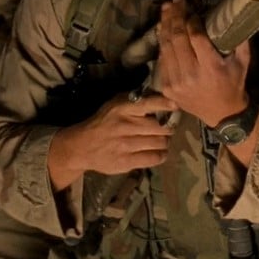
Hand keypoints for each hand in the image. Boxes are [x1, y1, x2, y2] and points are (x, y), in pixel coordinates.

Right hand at [47, 94, 177, 190]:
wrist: (82, 146)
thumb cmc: (103, 122)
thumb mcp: (114, 105)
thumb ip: (135, 100)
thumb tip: (161, 96)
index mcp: (122, 108)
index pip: (148, 103)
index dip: (165, 104)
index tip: (175, 105)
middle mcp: (125, 126)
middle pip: (161, 127)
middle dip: (168, 127)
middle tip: (168, 128)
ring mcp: (126, 145)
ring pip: (160, 142)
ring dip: (165, 141)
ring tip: (161, 140)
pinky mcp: (127, 161)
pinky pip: (154, 158)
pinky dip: (161, 154)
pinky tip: (159, 152)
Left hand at [156, 0, 251, 127]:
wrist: (222, 115)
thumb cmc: (234, 85)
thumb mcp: (243, 63)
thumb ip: (240, 40)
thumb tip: (235, 15)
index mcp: (211, 68)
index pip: (196, 37)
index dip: (192, 19)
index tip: (193, 8)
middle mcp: (191, 75)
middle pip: (177, 38)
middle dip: (175, 15)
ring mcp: (176, 82)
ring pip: (166, 46)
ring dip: (165, 24)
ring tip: (167, 7)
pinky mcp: (167, 87)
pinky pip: (162, 59)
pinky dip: (162, 41)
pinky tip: (163, 27)